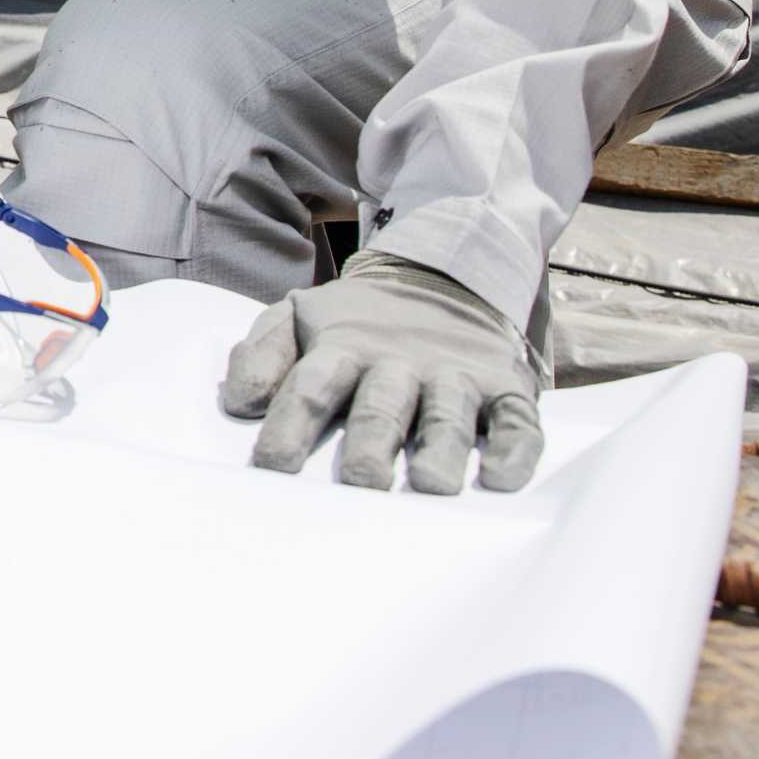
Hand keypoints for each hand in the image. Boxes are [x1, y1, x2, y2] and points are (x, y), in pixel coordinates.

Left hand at [218, 248, 544, 494]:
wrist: (441, 274)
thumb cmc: (357, 321)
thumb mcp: (298, 316)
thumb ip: (262, 352)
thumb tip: (241, 402)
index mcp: (343, 347)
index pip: (311, 386)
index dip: (291, 425)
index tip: (273, 467)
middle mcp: (401, 362)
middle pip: (381, 406)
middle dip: (370, 443)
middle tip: (361, 482)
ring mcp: (456, 374)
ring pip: (448, 415)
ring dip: (441, 448)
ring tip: (431, 484)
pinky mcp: (506, 386)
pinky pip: (517, 420)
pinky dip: (515, 449)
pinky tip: (502, 478)